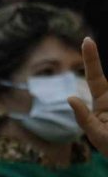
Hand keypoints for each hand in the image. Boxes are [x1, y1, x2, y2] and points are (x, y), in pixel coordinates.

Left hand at [69, 38, 107, 154]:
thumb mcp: (97, 137)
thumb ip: (85, 119)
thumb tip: (71, 97)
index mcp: (103, 103)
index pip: (96, 78)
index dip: (91, 59)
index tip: (87, 40)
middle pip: (105, 84)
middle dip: (93, 69)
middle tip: (91, 58)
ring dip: (107, 119)